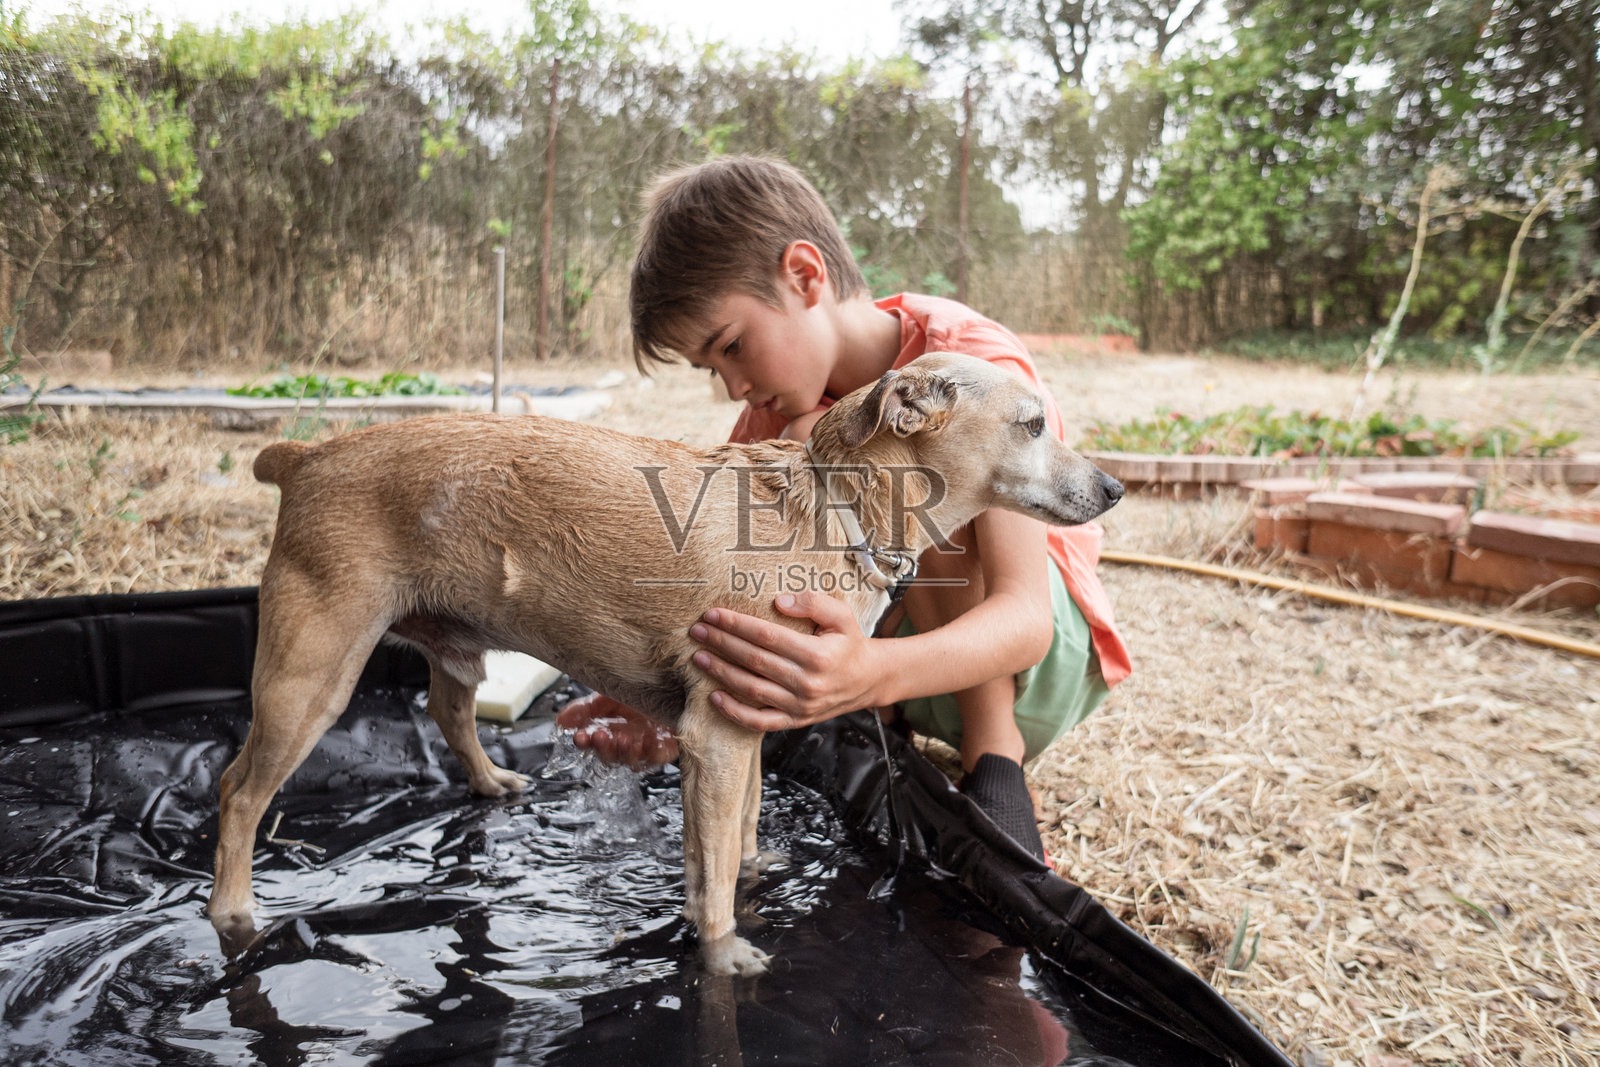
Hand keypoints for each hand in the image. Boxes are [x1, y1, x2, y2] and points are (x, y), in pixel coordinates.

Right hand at [555, 692, 678, 768]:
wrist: (671, 686)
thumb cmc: (639, 693)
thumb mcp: (608, 696)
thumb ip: (585, 709)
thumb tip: (560, 721)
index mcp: (609, 732)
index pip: (591, 743)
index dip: (584, 742)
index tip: (579, 737)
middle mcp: (626, 744)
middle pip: (610, 757)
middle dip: (603, 748)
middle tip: (600, 736)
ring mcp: (646, 749)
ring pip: (632, 761)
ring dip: (626, 753)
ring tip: (623, 739)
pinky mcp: (666, 749)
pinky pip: (658, 758)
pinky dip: (652, 752)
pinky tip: (649, 739)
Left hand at [689, 592, 881, 731]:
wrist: (868, 680)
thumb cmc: (850, 644)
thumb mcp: (842, 615)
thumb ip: (813, 602)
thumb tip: (779, 601)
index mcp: (817, 655)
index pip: (767, 636)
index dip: (737, 624)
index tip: (713, 614)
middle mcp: (807, 683)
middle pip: (754, 661)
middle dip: (721, 644)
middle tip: (698, 632)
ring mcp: (800, 705)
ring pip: (752, 689)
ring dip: (721, 673)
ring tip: (700, 658)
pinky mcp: (795, 720)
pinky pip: (759, 722)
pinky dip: (734, 712)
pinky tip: (715, 697)